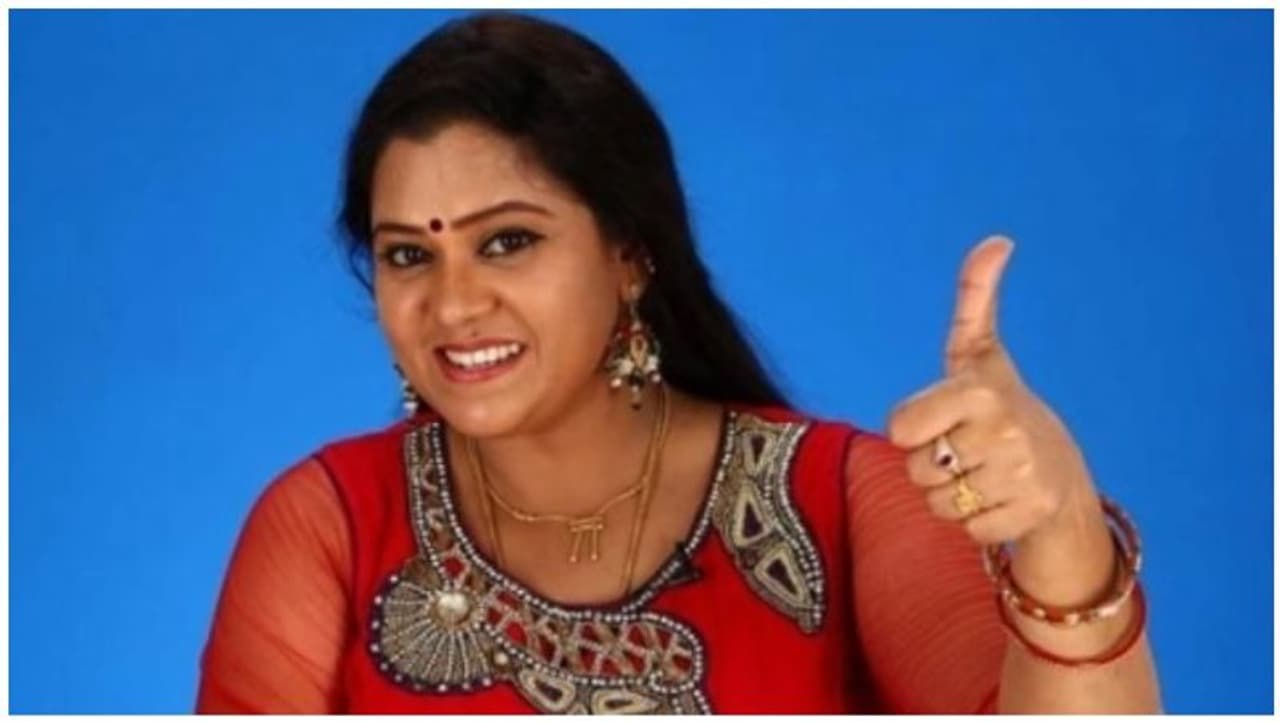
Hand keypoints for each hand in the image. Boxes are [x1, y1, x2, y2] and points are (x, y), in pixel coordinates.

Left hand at [885, 235, 1098, 546]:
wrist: (1061, 473)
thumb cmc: (1001, 407)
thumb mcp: (979, 353)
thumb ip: (974, 299)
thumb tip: (996, 240)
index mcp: (979, 390)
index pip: (899, 429)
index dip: (912, 431)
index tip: (944, 421)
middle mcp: (1002, 431)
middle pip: (915, 469)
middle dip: (932, 466)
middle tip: (968, 451)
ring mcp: (1020, 476)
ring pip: (936, 504)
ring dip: (952, 497)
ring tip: (985, 475)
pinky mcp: (1030, 515)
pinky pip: (967, 531)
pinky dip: (977, 524)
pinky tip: (1002, 502)